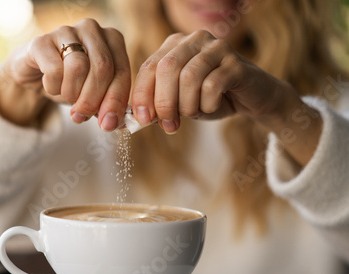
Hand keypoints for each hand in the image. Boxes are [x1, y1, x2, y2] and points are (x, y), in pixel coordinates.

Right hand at [0, 19, 130, 130]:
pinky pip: (54, 70)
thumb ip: (106, 106)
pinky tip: (51, 86)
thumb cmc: (69, 83)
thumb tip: (112, 122)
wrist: (33, 74)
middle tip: (82, 116)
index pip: (122, 71)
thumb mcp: (93, 96)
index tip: (108, 124)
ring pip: (78, 67)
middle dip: (93, 100)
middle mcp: (92, 29)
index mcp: (113, 40)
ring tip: (66, 96)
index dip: (116, 101)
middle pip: (102, 68)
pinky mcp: (41, 40)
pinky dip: (53, 87)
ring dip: (71, 93)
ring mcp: (66, 31)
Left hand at [131, 30, 296, 133]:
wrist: (250, 98)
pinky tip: (211, 106)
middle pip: (167, 68)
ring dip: (187, 105)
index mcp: (174, 45)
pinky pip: (213, 85)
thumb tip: (132, 119)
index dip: (142, 95)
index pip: (149, 67)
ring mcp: (217, 47)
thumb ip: (157, 105)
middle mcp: (194, 39)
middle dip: (164, 102)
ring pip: (190, 77)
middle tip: (169, 124)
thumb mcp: (178, 102)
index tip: (142, 120)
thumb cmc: (209, 98)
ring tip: (194, 113)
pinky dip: (207, 104)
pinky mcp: (236, 62)